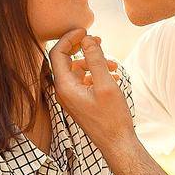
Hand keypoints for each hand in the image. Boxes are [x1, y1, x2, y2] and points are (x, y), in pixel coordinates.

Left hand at [49, 31, 135, 152]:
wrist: (117, 143)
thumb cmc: (112, 117)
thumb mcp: (106, 85)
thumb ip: (95, 59)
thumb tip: (87, 38)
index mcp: (65, 86)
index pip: (57, 53)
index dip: (70, 38)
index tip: (85, 30)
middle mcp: (64, 91)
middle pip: (65, 59)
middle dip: (81, 47)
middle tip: (98, 39)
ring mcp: (71, 96)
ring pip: (77, 69)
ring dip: (93, 61)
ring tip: (113, 62)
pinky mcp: (80, 101)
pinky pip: (83, 80)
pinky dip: (95, 73)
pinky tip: (112, 74)